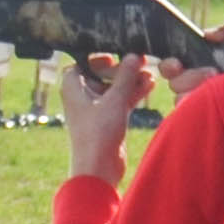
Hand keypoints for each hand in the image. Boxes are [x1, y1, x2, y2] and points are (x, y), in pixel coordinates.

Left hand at [62, 52, 153, 179]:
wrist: (98, 168)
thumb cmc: (97, 134)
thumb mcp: (114, 101)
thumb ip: (125, 77)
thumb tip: (133, 56)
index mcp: (73, 87)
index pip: (84, 63)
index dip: (100, 58)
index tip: (117, 55)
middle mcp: (82, 96)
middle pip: (102, 74)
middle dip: (122, 69)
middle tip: (141, 61)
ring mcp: (96, 108)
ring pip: (114, 88)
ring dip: (131, 81)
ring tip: (150, 74)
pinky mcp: (108, 119)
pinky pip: (121, 100)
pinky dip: (133, 94)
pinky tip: (150, 86)